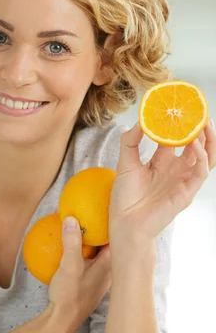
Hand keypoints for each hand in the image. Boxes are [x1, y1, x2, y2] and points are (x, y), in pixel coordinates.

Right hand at [45, 216, 111, 332]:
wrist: (63, 321)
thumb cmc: (69, 295)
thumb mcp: (69, 266)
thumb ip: (72, 242)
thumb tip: (72, 218)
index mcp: (112, 263)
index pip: (120, 235)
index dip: (117, 218)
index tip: (109, 203)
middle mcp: (111, 267)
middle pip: (111, 238)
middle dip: (104, 223)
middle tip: (93, 206)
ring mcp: (101, 273)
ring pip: (101, 247)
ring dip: (93, 234)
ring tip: (82, 217)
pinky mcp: (91, 277)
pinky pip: (90, 255)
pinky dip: (84, 245)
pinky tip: (70, 239)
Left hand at [109, 119, 215, 243]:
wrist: (125, 223)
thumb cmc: (125, 198)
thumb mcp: (125, 163)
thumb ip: (131, 141)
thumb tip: (140, 120)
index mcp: (162, 162)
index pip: (177, 139)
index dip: (180, 124)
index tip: (179, 108)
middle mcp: (176, 170)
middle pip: (196, 145)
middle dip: (200, 128)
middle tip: (199, 111)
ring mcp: (183, 180)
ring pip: (205, 157)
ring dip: (207, 140)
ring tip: (204, 123)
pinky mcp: (187, 192)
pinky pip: (201, 172)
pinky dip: (201, 157)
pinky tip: (194, 144)